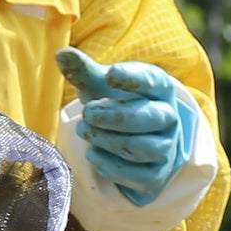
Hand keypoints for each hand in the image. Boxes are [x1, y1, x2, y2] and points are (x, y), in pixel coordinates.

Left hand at [57, 47, 195, 205]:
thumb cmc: (114, 104)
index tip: (110, 75)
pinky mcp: (155, 176)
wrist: (128, 139)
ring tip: (84, 131)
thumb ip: (83, 71)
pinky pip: (137, 176)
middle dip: (115, 116)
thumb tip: (61, 54)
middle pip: (150, 118)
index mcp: (159, 89)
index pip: (154, 81)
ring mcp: (166, 149)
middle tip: (87, 112)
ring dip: (108, 140)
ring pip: (142, 148)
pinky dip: (111, 166)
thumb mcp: (99, 86)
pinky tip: (93, 153)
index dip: (133, 78)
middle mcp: (169, 118)